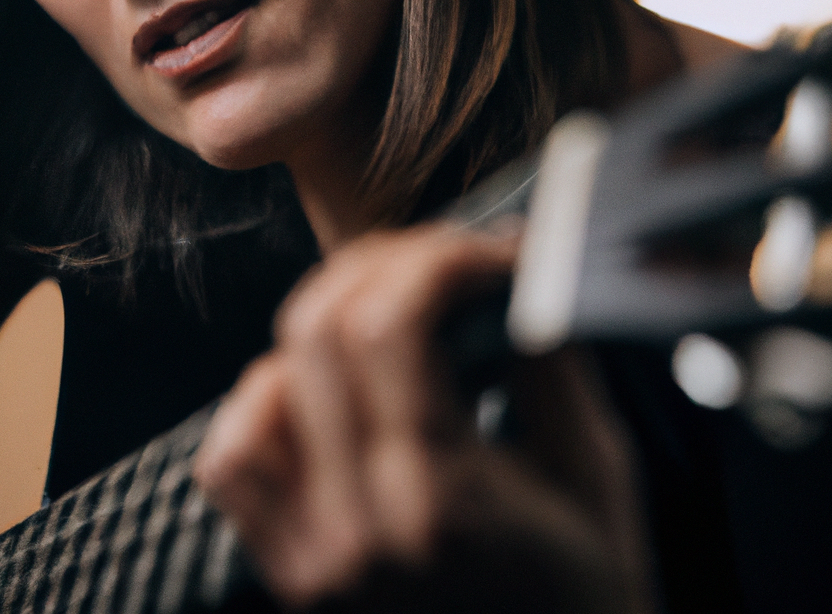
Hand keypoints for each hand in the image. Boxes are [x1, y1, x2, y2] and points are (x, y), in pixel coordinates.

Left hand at [193, 224, 654, 611]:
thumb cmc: (588, 591)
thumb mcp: (596, 469)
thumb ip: (547, 356)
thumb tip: (513, 259)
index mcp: (439, 503)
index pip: (389, 327)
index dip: (436, 260)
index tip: (486, 252)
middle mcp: (354, 529)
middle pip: (317, 333)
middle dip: (381, 265)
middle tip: (440, 263)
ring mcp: (310, 555)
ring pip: (262, 385)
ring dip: (326, 325)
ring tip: (391, 319)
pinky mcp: (291, 568)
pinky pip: (234, 458)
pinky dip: (269, 401)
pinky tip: (328, 393)